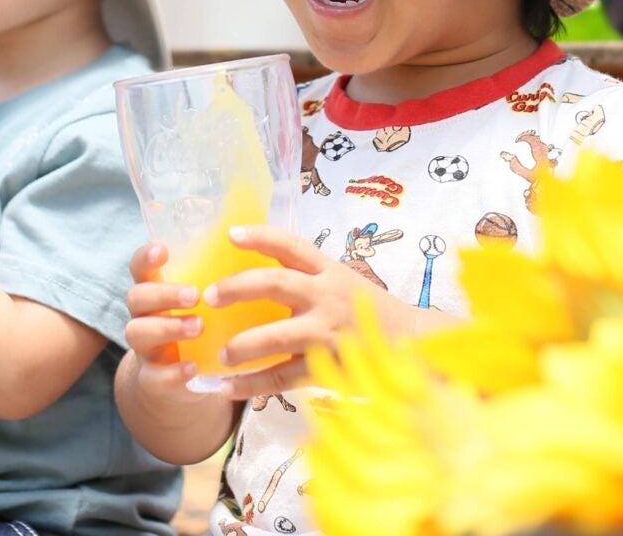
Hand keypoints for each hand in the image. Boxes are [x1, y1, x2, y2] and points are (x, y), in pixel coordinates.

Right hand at [122, 244, 225, 408]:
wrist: (183, 379)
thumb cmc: (202, 326)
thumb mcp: (206, 301)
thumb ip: (218, 277)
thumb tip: (256, 241)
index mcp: (155, 289)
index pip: (141, 266)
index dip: (146, 256)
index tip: (164, 250)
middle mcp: (144, 315)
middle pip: (137, 297)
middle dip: (164, 294)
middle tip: (195, 295)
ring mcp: (145, 348)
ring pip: (137, 332)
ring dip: (168, 328)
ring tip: (198, 327)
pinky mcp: (152, 379)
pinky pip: (153, 376)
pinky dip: (172, 372)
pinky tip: (193, 367)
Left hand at [197, 226, 417, 399]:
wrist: (413, 345)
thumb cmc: (368, 312)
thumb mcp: (343, 282)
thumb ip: (309, 277)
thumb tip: (258, 274)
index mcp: (329, 271)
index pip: (291, 246)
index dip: (260, 237)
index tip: (231, 234)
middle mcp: (327, 296)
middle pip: (276, 284)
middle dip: (238, 287)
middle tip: (210, 296)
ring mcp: (327, 332)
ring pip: (277, 335)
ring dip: (243, 345)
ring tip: (220, 354)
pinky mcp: (326, 366)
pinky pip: (282, 377)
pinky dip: (252, 384)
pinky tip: (227, 388)